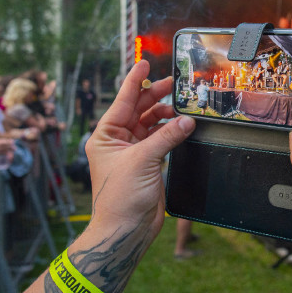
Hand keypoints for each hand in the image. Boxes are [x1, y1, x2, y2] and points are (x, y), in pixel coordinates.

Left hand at [85, 60, 194, 237]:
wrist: (124, 230)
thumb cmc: (119, 198)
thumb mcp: (142, 160)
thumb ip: (166, 137)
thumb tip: (186, 120)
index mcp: (105, 136)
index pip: (122, 101)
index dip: (134, 81)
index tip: (144, 63)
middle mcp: (117, 141)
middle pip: (138, 110)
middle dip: (155, 97)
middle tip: (173, 85)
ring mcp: (132, 153)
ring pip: (151, 125)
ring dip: (165, 116)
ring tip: (182, 109)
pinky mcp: (147, 165)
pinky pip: (160, 141)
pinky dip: (171, 133)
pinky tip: (183, 127)